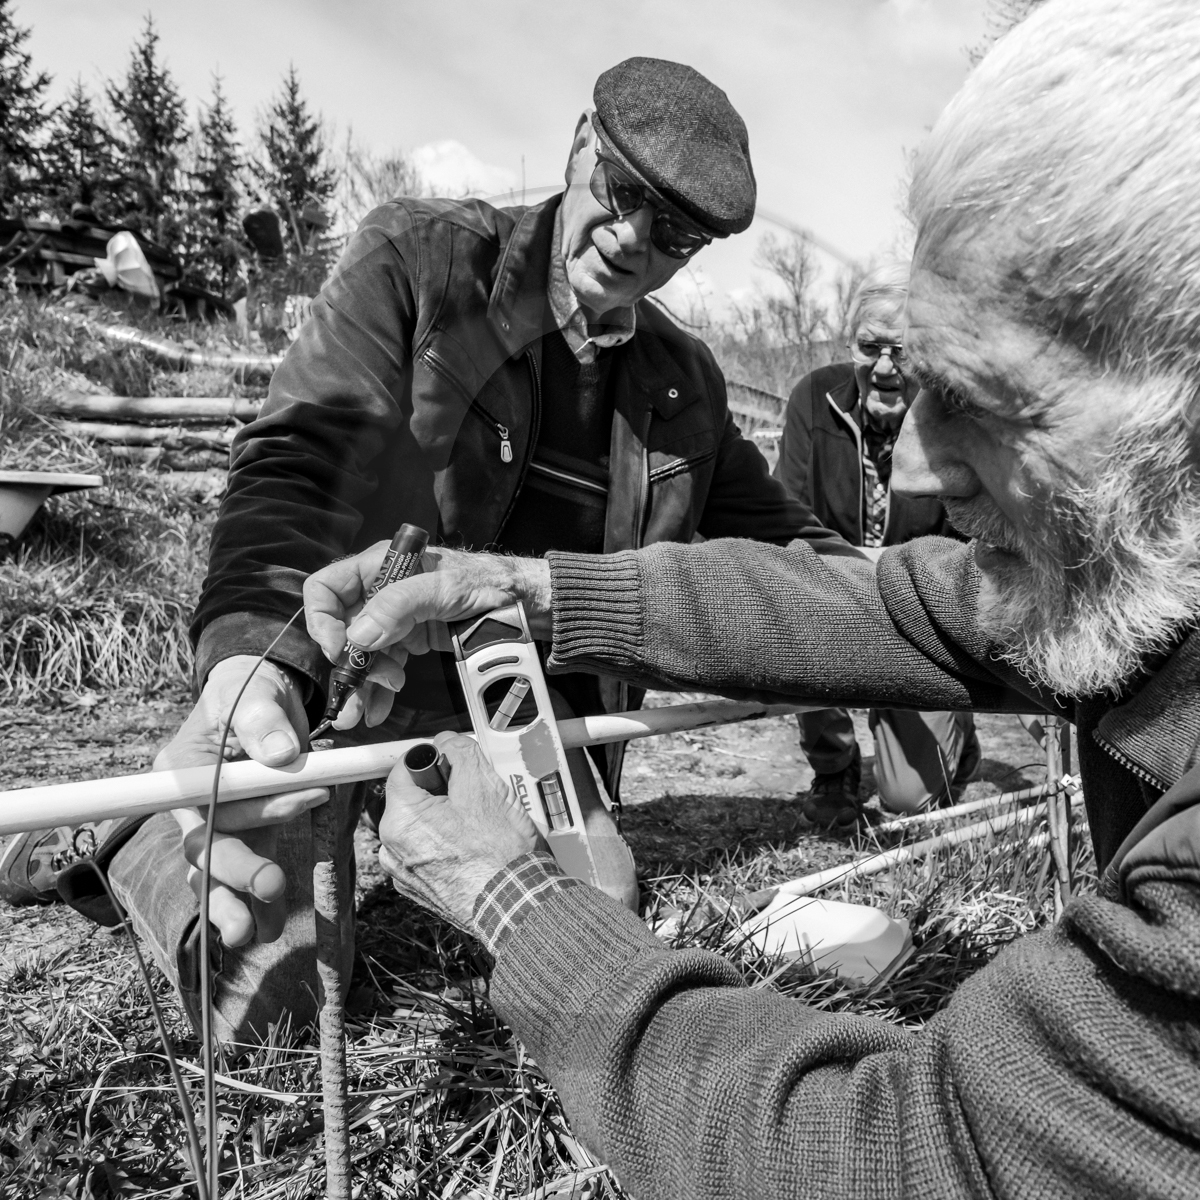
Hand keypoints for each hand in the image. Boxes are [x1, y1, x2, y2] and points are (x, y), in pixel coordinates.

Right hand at [155, 655, 328, 947]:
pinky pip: (248, 870)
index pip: (203, 804)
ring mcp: (221, 822)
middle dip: (237, 871)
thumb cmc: (252, 688)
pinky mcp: (250, 833)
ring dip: (233, 902)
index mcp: (184, 769)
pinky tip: (271, 929)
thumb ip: (264, 720)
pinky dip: (258, 901)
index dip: (237, 818)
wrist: (268, 695)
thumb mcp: (256, 692)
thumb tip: (281, 755)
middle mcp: (194, 803)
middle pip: (206, 846)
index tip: (290, 809)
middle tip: (272, 885)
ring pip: (217, 871)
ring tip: (254, 936)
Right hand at [303, 544, 551, 729]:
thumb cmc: (487, 581)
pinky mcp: (408, 639)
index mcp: (381, 566)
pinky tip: (377, 708)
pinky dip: (379, 688)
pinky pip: (384, 665)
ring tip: (359, 712)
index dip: (323, 619)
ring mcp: (394, 618)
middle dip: (345, 664)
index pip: (328, 587)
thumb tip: (360, 634)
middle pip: (343, 628)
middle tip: (350, 692)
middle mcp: (381, 591)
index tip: (339, 649)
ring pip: (362, 653)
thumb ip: (400, 605)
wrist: (521, 603)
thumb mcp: (444, 588)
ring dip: (360, 683)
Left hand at [377, 732, 540, 928]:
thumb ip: (459, 751)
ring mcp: (406, 873)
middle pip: (415, 797)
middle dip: (444, 791)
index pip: (405, 768)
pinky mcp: (421, 889)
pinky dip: (447, 845)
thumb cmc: (501, 854)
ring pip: (423, 825)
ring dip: (447, 818)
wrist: (518, 905)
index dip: (435, 760)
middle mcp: (393, 849)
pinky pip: (428, 852)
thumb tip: (447, 742)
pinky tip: (474, 847)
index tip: (454, 764)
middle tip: (476, 797)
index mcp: (400, 820)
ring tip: (480, 827)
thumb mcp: (484, 784)